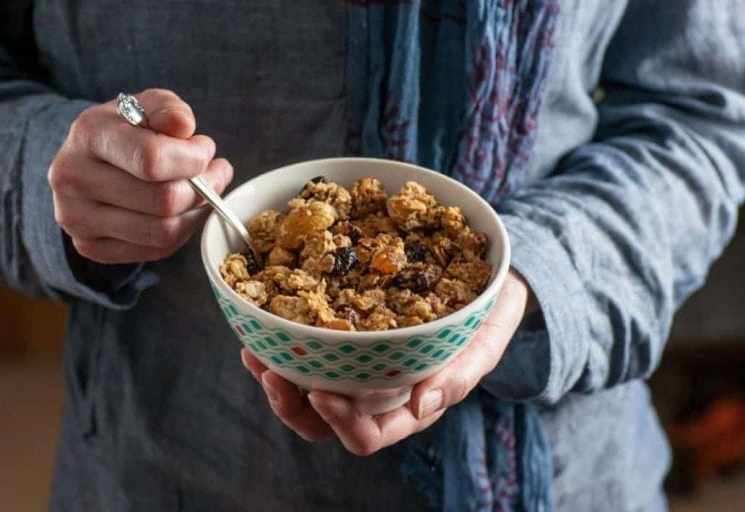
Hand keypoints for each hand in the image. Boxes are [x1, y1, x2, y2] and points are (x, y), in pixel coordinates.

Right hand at [48, 88, 232, 263]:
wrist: (88, 161)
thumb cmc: (128, 131)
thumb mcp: (148, 105)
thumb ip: (168, 109)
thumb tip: (183, 127)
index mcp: (88, 134)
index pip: (152, 159)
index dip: (193, 159)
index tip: (205, 149)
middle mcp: (73, 178)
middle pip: (163, 201)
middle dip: (204, 188)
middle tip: (216, 173)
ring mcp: (77, 218)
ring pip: (164, 232)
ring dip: (198, 212)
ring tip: (206, 192)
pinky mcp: (90, 246)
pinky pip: (156, 250)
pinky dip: (182, 232)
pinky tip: (186, 211)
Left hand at [241, 268, 533, 455]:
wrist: (486, 279)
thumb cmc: (489, 316)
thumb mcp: (487, 341)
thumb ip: (462, 373)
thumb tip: (423, 404)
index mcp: (408, 406)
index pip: (367, 434)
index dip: (339, 423)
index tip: (321, 392)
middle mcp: (375, 394)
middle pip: (323, 421)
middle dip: (290, 404)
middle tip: (271, 371)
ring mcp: (357, 367)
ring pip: (306, 390)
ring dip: (276, 375)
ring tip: (255, 350)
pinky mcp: (345, 337)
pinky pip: (308, 351)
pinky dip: (284, 343)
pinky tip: (266, 324)